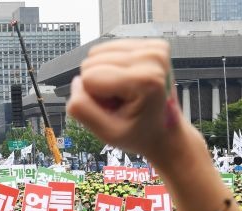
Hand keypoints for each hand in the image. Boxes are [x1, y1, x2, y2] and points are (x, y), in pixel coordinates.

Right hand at [66, 40, 194, 164]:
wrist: (165, 132)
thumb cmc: (139, 134)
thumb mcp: (106, 134)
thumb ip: (82, 110)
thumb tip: (76, 82)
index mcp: (144, 79)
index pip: (89, 77)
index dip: (94, 98)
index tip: (115, 110)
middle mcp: (152, 57)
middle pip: (92, 62)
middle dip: (99, 86)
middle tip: (120, 102)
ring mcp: (153, 48)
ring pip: (98, 54)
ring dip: (105, 76)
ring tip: (125, 93)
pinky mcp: (150, 45)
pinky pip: (110, 49)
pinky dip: (112, 67)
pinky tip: (128, 83)